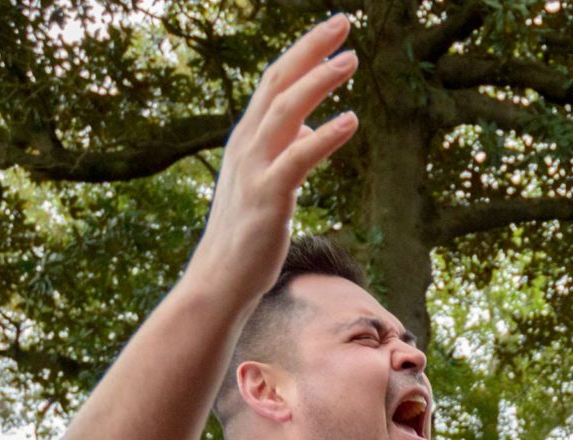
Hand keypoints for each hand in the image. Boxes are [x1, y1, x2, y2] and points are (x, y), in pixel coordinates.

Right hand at [187, 17, 361, 308]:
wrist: (221, 279)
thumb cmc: (248, 235)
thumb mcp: (268, 182)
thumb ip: (284, 151)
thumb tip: (305, 128)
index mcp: (247, 139)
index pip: (275, 82)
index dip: (303, 53)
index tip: (334, 31)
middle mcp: (247, 144)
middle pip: (279, 82)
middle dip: (311, 48)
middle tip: (345, 22)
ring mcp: (255, 169)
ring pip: (286, 111)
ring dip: (320, 82)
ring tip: (351, 59)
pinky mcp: (269, 198)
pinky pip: (298, 159)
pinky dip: (324, 137)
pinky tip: (351, 121)